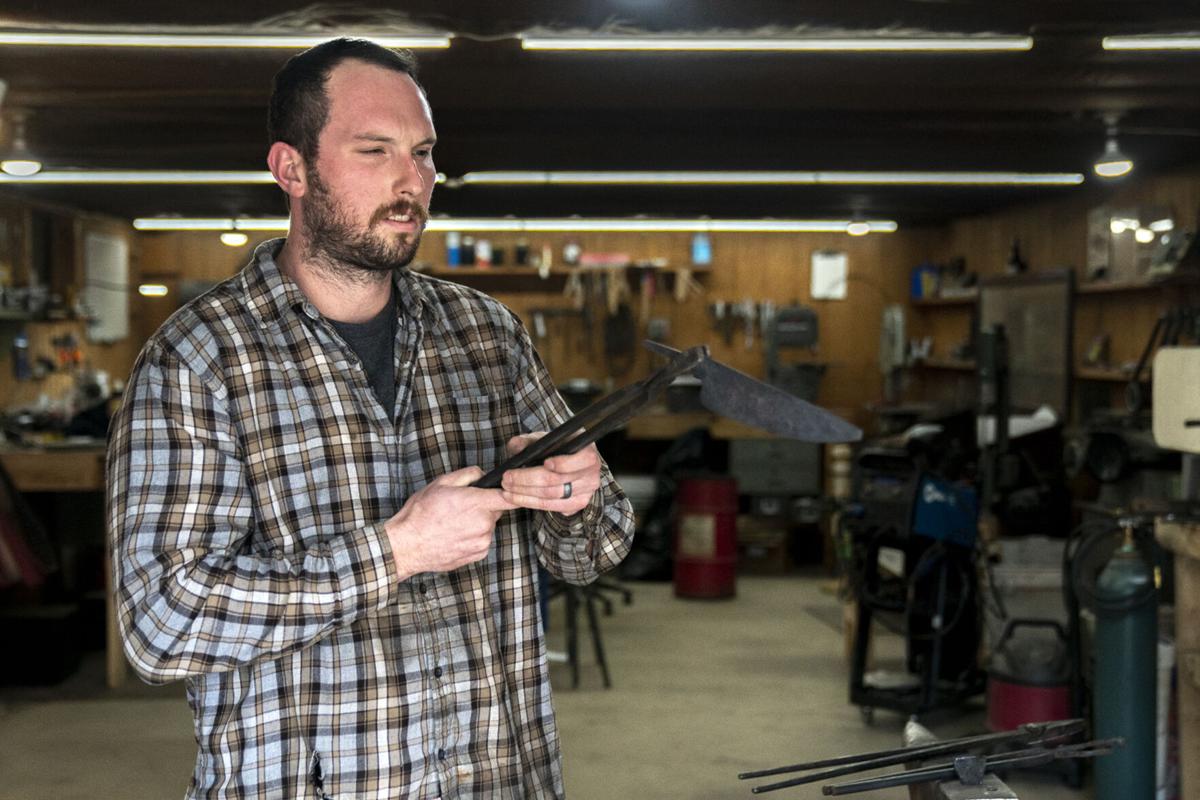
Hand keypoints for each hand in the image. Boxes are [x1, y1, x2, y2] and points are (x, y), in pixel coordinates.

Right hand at [384, 466, 517, 578]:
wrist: (407, 546)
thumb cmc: (421, 514)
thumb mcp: (441, 483)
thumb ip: (467, 474)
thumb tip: (482, 474)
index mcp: (477, 503)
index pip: (509, 496)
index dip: (511, 491)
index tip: (510, 489)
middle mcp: (484, 524)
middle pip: (496, 510)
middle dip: (484, 507)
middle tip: (461, 507)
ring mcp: (482, 542)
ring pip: (488, 526)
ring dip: (477, 523)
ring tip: (453, 523)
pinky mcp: (478, 555)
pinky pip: (482, 541)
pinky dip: (473, 538)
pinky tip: (454, 536)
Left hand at [499, 433, 599, 515]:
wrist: (567, 462)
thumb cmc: (556, 448)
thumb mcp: (544, 440)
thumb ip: (529, 441)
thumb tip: (515, 445)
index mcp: (588, 452)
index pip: (582, 460)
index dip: (564, 463)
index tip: (545, 463)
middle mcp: (592, 474)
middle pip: (558, 480)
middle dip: (528, 480)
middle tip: (507, 478)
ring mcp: (586, 492)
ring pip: (552, 496)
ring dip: (526, 494)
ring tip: (507, 489)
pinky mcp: (577, 505)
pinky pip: (552, 507)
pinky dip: (532, 503)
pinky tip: (516, 498)